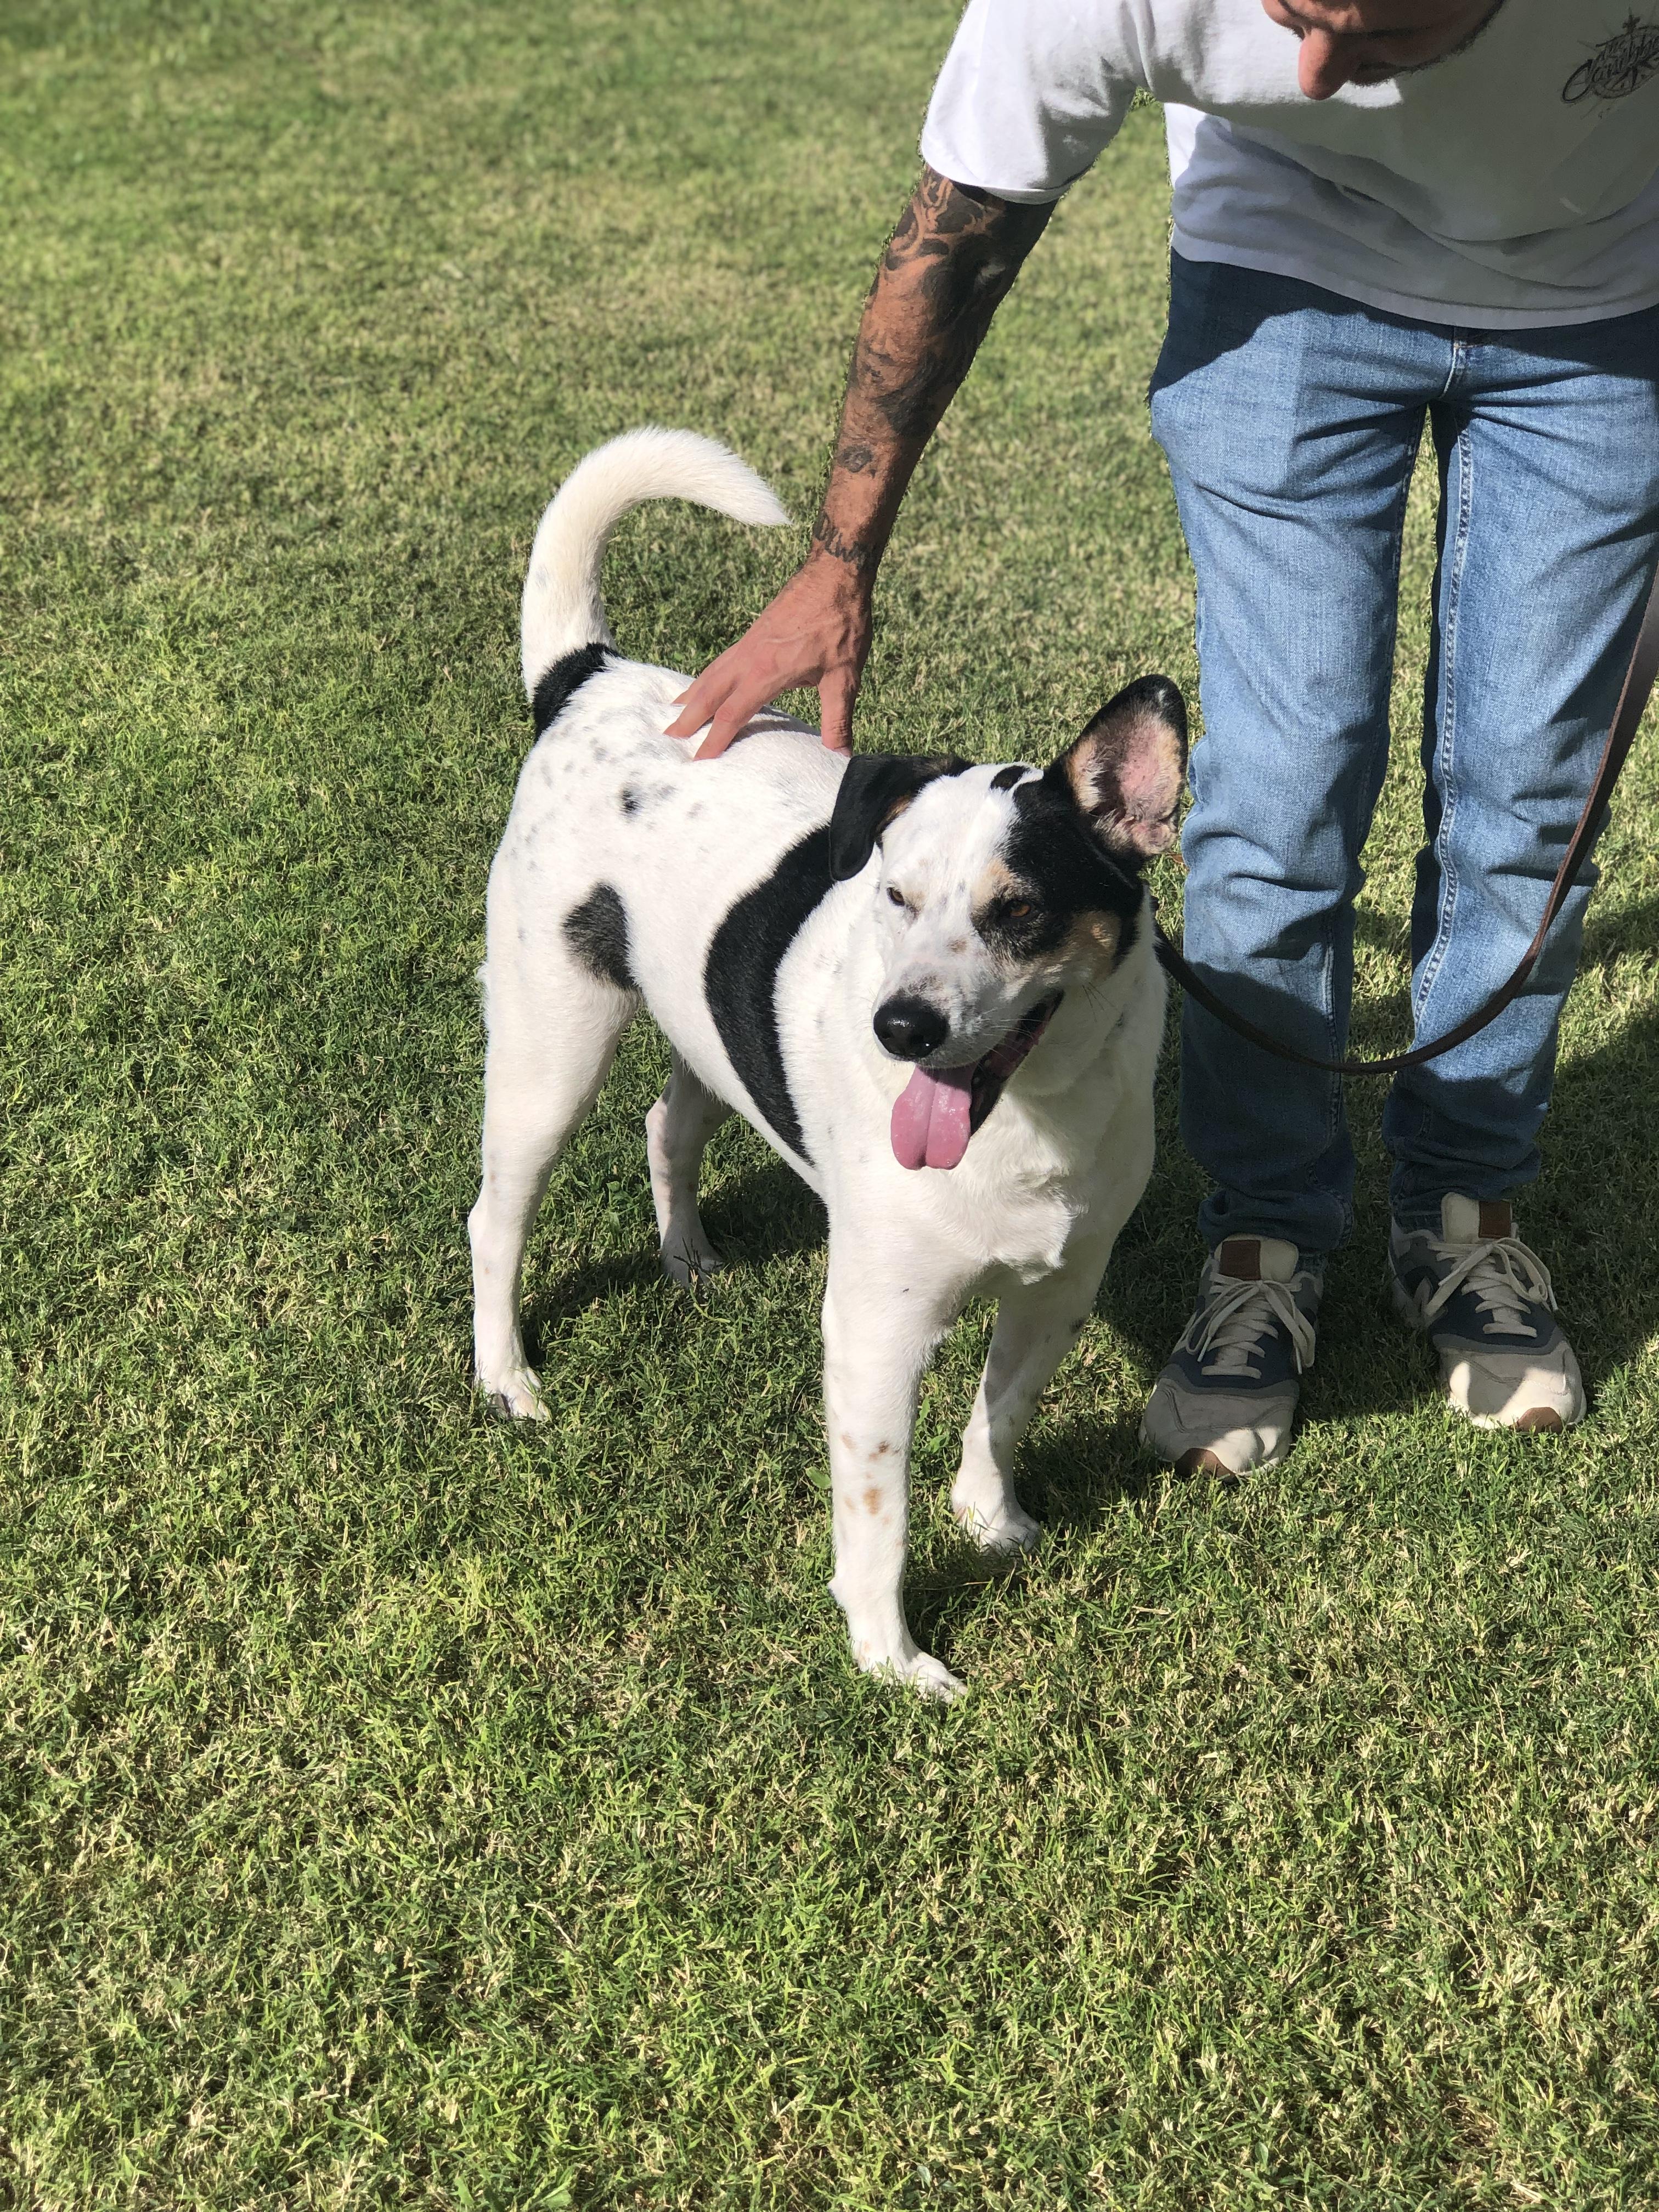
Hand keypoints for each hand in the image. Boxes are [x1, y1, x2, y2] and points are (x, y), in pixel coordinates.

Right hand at [665, 554, 872, 759]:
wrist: (835, 572)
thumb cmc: (841, 623)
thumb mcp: (845, 677)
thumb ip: (839, 719)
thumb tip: (842, 756)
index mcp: (766, 672)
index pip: (732, 714)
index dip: (714, 741)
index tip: (698, 762)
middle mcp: (749, 657)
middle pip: (709, 693)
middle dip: (688, 718)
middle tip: (667, 739)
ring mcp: (749, 643)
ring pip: (711, 673)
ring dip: (692, 695)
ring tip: (675, 712)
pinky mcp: (754, 634)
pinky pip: (722, 661)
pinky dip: (707, 677)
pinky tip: (707, 683)